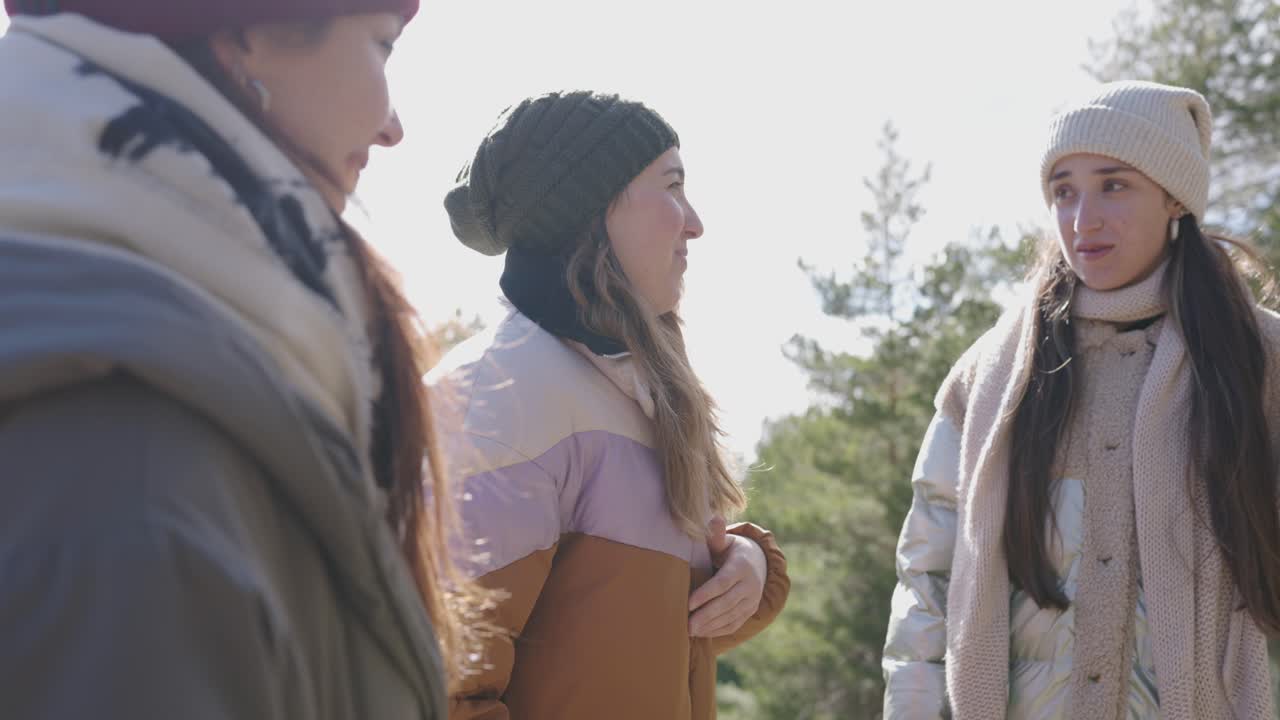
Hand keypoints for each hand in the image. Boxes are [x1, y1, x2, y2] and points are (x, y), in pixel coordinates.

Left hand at [688, 516, 766, 637]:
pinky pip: (735, 623)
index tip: (688, 603)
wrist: (756, 561)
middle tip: (687, 624)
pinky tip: (703, 632)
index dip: (706, 594)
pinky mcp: (750, 611)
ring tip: (691, 630)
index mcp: (742, 565)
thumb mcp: (725, 540)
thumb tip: (715, 519)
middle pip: (726, 603)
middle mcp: (750, 584)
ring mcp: (752, 599)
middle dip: (706, 615)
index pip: (722, 583)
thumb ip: (716, 535)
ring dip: (711, 625)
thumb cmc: (730, 549)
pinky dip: (719, 630)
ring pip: (731, 616)